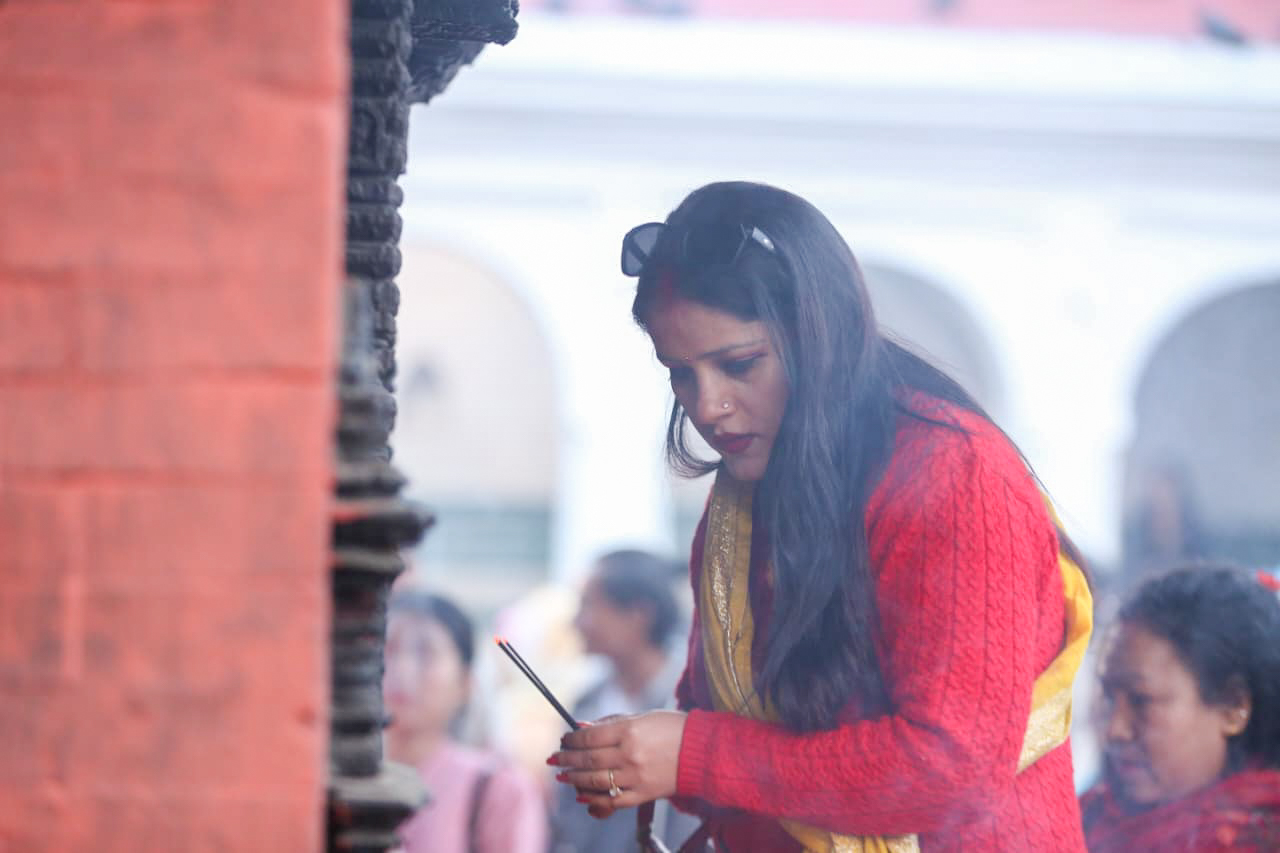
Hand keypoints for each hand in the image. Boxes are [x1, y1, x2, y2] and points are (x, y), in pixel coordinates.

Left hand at [548, 710, 687, 815]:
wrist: (702, 752)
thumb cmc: (673, 728)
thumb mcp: (643, 717)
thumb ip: (612, 722)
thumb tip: (583, 727)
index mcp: (630, 730)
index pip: (590, 737)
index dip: (572, 739)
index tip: (565, 739)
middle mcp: (630, 754)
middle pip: (588, 759)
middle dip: (567, 759)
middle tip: (554, 759)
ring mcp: (636, 776)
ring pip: (595, 780)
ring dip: (574, 779)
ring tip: (563, 777)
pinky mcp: (643, 794)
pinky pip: (613, 800)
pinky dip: (595, 800)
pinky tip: (583, 796)